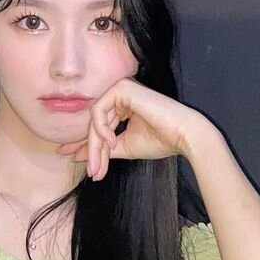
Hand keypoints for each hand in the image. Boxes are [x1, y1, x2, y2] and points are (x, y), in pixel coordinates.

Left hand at [55, 77, 208, 179]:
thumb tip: (78, 155)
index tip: (75, 159)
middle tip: (92, 171)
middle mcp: (120, 96)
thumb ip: (103, 148)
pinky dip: (101, 128)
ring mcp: (120, 90)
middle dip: (91, 150)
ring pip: (95, 119)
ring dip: (95, 145)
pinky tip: (111, 140)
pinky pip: (99, 110)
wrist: (184, 136)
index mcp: (123, 107)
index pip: (98, 125)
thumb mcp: (125, 147)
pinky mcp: (122, 89)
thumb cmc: (160, 140)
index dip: (86, 144)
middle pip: (95, 124)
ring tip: (99, 164)